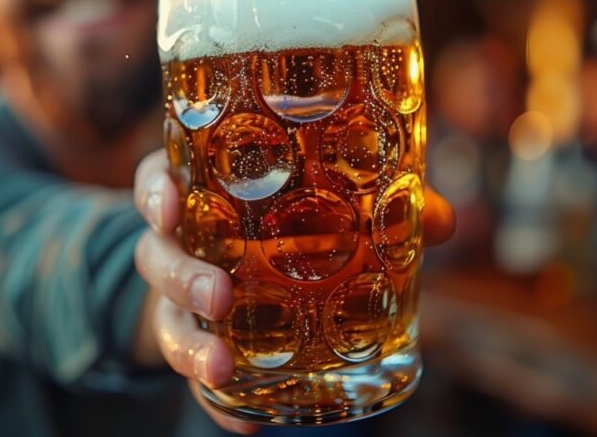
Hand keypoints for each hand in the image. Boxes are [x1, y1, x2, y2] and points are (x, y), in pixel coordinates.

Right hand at [132, 151, 454, 433]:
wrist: (238, 274)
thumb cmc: (284, 226)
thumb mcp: (317, 207)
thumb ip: (376, 207)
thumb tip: (439, 220)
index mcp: (199, 198)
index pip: (159, 183)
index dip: (156, 191)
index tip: (170, 204)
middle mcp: (180, 247)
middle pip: (157, 255)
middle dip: (181, 275)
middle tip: (219, 294)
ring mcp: (179, 300)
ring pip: (167, 320)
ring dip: (190, 346)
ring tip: (222, 368)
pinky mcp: (196, 345)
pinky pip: (196, 377)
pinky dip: (217, 402)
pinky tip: (242, 423)